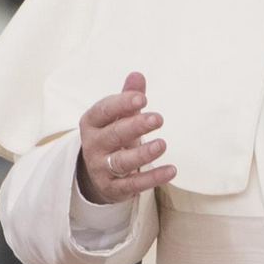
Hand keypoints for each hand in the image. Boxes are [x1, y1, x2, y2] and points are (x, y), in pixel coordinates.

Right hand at [76, 71, 174, 203]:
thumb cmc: (113, 135)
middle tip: (157, 118)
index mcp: (92, 123)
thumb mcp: (118, 116)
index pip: (103, 111)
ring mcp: (101, 168)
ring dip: (142, 154)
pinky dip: (152, 178)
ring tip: (162, 144)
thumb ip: (128, 96)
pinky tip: (171, 170)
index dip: (122, 104)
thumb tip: (137, 75)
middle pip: (113, 135)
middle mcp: (93, 146)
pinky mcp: (113, 188)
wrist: (97, 173)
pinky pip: (133, 184)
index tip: (143, 98)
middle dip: (134, 126)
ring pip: (120, 162)